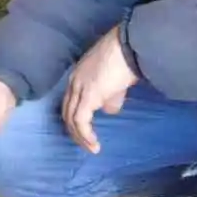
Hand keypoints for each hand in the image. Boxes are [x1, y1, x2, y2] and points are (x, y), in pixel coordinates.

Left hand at [62, 26, 138, 154]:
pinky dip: (86, 135)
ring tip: (92, 148)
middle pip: (67, 112)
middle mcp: (73, 82)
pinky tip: (94, 143)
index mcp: (78, 76)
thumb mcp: (115, 82)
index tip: (85, 131)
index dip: (75, 118)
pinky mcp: (88, 96)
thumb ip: (110, 96)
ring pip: (71, 119)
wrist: (129, 47)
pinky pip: (81, 121)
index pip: (70, 102)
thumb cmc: (126, 59)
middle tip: (86, 144)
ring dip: (81, 137)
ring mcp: (78, 88)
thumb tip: (109, 110)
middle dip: (75, 131)